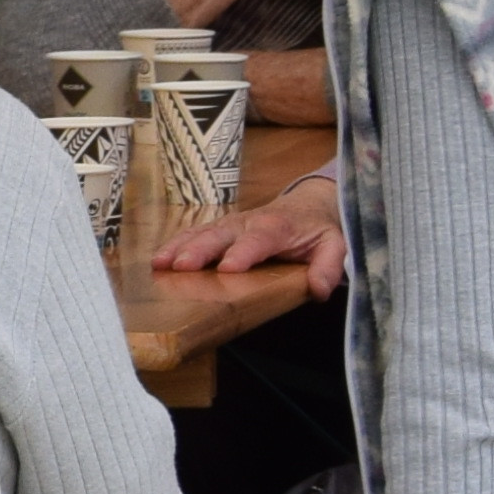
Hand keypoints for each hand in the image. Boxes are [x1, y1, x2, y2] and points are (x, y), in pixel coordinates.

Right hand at [154, 170, 343, 295]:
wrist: (308, 204)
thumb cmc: (318, 229)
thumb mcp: (335, 245)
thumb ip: (329, 266)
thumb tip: (318, 290)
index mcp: (278, 227)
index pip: (259, 239)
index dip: (243, 252)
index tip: (227, 268)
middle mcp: (249, 222)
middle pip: (221, 234)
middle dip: (200, 249)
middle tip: (182, 266)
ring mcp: (230, 224)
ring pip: (202, 232)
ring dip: (179, 246)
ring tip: (159, 264)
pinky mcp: (219, 228)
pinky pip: (194, 234)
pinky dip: (175, 244)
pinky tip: (158, 260)